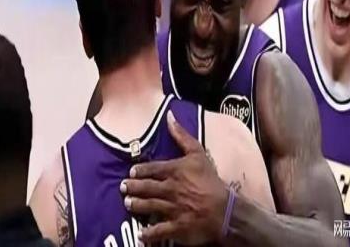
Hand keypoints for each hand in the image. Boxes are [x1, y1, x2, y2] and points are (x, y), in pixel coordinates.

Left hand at [121, 111, 227, 244]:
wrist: (226, 209)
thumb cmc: (211, 180)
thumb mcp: (198, 153)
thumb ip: (181, 135)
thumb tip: (169, 116)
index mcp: (174, 171)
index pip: (152, 169)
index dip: (140, 170)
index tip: (131, 171)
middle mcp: (170, 189)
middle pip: (146, 187)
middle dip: (133, 187)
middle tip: (123, 187)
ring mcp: (172, 209)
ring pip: (149, 206)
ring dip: (136, 205)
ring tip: (127, 204)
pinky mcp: (176, 227)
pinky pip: (159, 231)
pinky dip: (148, 233)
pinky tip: (140, 234)